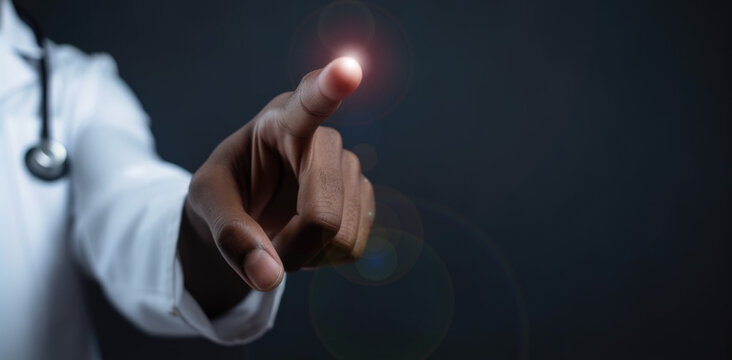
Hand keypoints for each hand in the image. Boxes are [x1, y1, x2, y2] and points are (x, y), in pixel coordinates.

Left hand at [178, 57, 374, 314]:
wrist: (247, 208)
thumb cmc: (223, 194)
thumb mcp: (205, 207)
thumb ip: (230, 238)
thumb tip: (269, 278)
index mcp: (280, 122)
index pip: (309, 102)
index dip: (331, 87)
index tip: (348, 69)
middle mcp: (324, 139)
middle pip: (323, 214)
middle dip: (290, 247)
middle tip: (260, 246)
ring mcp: (350, 169)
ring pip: (341, 236)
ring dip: (305, 255)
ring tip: (282, 236)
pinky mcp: (364, 199)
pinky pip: (354, 247)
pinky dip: (324, 259)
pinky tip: (307, 239)